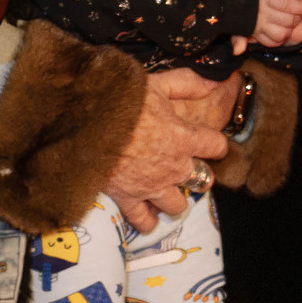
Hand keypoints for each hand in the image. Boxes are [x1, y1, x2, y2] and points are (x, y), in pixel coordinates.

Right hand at [107, 65, 233, 229]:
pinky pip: (144, 220)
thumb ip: (189, 83)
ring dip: (176, 199)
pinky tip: (149, 215)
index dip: (215, 144)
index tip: (210, 142)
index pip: (216, 146)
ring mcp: (152, 186)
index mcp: (185, 138)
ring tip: (170, 191)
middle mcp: (174, 167)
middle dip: (199, 175)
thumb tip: (216, 82)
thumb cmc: (123, 101)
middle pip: (201, 180)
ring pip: (177, 205)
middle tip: (189, 169)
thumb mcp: (160, 83)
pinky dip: (148, 220)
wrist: (85, 123)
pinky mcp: (128, 198)